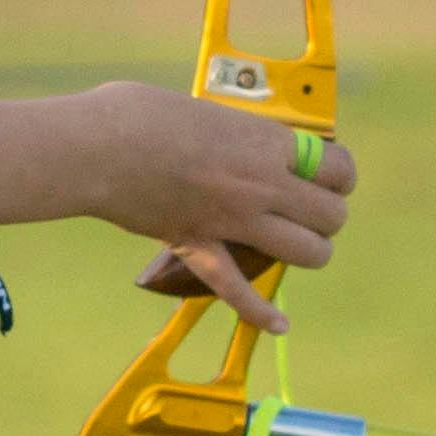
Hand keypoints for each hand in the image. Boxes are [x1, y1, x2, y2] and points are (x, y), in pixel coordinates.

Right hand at [98, 90, 359, 336]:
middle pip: (331, 215)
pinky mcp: (199, 249)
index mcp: (266, 143)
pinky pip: (239, 291)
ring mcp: (232, 221)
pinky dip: (261, 312)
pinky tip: (279, 324)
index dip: (339, 175)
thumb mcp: (207, 111)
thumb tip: (247, 143)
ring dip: (309, 251)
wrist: (96, 147)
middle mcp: (260, 185)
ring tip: (296, 244)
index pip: (338, 168)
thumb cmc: (141, 114)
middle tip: (308, 209)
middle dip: (327, 215)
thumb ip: (238, 134)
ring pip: (306, 252)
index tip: (326, 175)